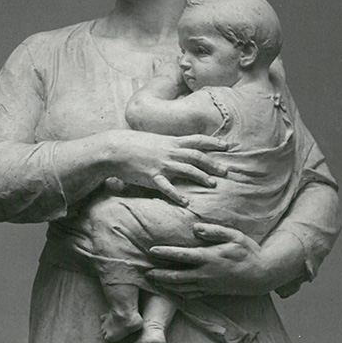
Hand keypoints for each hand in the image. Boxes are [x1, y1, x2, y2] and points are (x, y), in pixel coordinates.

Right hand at [106, 130, 227, 207]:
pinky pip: (167, 187)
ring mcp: (162, 164)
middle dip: (213, 164)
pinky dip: (178, 195)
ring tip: (212, 184)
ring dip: (201, 176)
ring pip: (187, 169)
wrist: (115, 148)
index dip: (213, 143)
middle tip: (226, 171)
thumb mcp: (155, 140)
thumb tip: (180, 149)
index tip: (226, 146)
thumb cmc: (134, 144)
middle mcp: (170, 152)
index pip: (197, 140)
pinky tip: (187, 202)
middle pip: (197, 156)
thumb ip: (169, 145)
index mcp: (171, 142)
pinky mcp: (152, 177)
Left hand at [146, 223, 270, 296]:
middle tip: (145, 272)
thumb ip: (214, 231)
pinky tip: (171, 290)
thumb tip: (195, 228)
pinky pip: (191, 294)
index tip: (151, 251)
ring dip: (166, 285)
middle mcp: (206, 274)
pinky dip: (178, 293)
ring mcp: (208, 285)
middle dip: (159, 275)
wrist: (261, 275)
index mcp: (210, 258)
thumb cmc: (248, 252)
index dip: (165, 254)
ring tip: (153, 281)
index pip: (182, 256)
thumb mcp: (234, 236)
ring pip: (182, 288)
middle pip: (176, 277)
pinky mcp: (211, 292)